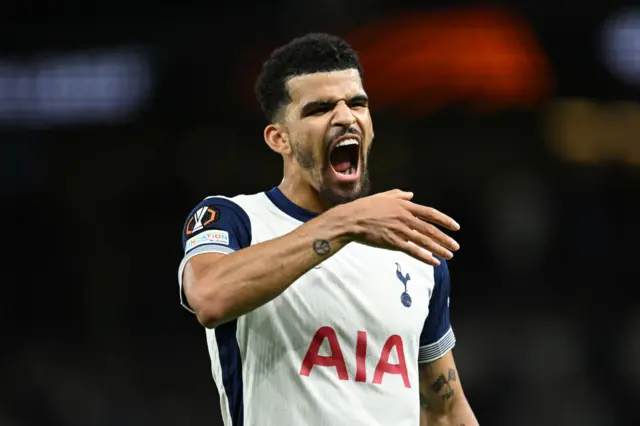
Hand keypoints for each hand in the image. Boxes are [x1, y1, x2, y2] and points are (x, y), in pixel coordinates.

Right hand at [340, 189, 459, 265]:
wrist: (351, 220)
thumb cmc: (365, 207)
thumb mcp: (383, 196)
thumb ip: (399, 195)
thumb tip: (410, 194)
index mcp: (404, 206)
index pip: (430, 213)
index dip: (445, 220)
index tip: (455, 227)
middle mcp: (405, 218)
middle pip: (430, 229)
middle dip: (445, 238)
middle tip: (456, 246)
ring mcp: (400, 230)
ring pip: (424, 241)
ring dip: (439, 249)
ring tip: (449, 255)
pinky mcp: (393, 242)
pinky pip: (413, 251)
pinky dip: (425, 257)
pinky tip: (434, 262)